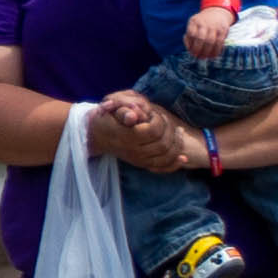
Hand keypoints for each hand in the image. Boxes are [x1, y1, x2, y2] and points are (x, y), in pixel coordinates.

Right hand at [88, 92, 202, 177]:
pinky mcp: (141, 164)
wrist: (94, 136)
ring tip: (179, 132)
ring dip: (177, 144)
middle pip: (163, 144)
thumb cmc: (104, 119)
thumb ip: (122, 110)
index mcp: (127, 136)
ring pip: (166, 155)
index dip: (159, 120)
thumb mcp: (109, 110)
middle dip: (171, 131)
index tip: (155, 113)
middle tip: (169, 121)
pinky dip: (175, 164)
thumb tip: (133, 116)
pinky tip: (183, 158)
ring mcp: (138, 159)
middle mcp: (133, 150)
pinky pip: (162, 168)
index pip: (154, 130)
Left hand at [188, 8, 234, 58]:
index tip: (191, 53)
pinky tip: (213, 55)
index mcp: (194, 21)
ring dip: (208, 52)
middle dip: (199, 50)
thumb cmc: (202, 22)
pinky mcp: (223, 30)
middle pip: (201, 39)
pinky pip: (220, 42)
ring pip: (211, 41)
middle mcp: (204, 23)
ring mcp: (214, 26)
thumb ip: (189, 35)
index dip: (191, 45)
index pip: (191, 34)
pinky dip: (216, 50)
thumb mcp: (193, 24)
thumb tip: (189, 48)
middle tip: (198, 57)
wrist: (217, 12)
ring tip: (205, 57)